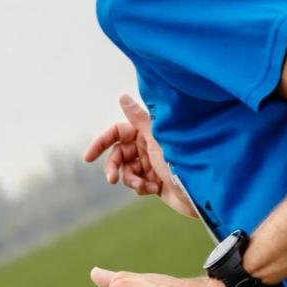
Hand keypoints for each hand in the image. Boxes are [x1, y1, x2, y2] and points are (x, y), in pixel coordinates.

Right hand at [83, 94, 200, 221]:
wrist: (198, 190)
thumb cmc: (179, 160)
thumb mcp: (155, 138)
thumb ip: (138, 119)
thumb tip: (122, 96)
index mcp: (146, 132)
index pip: (116, 133)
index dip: (101, 143)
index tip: (88, 158)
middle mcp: (146, 146)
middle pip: (118, 155)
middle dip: (114, 167)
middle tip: (112, 179)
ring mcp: (150, 164)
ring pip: (126, 171)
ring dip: (130, 179)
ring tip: (143, 185)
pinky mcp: (154, 181)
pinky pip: (137, 184)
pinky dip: (141, 187)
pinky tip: (154, 189)